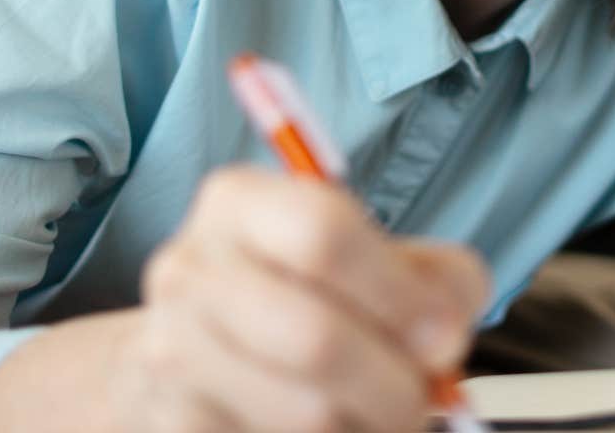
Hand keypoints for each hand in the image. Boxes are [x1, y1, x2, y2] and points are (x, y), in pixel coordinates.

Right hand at [115, 166, 490, 431]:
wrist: (202, 347)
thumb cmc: (308, 292)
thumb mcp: (378, 259)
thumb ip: (437, 279)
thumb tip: (443, 338)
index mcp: (240, 202)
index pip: (322, 234)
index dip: (399, 294)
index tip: (445, 337)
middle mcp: (190, 269)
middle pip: (314, 338)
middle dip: (394, 385)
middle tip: (422, 398)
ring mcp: (169, 349)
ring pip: (304, 414)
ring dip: (365, 425)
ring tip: (375, 412)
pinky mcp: (172, 420)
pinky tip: (327, 426)